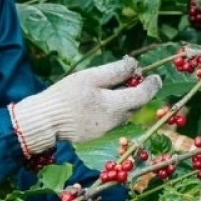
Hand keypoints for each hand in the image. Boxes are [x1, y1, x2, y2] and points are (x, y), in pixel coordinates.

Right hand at [10, 57, 160, 153]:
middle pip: (135, 104)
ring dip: (125, 99)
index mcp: (115, 106)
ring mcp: (106, 130)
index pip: (143, 95)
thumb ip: (115, 71)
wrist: (44, 121)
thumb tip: (135, 66)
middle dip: (137, 89)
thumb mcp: (89, 77)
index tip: (156, 76)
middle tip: (131, 75)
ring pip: (124, 112)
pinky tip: (99, 100)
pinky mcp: (97, 134)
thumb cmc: (65, 96)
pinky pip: (112, 119)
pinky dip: (113, 108)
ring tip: (113, 85)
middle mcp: (115, 121)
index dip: (152, 85)